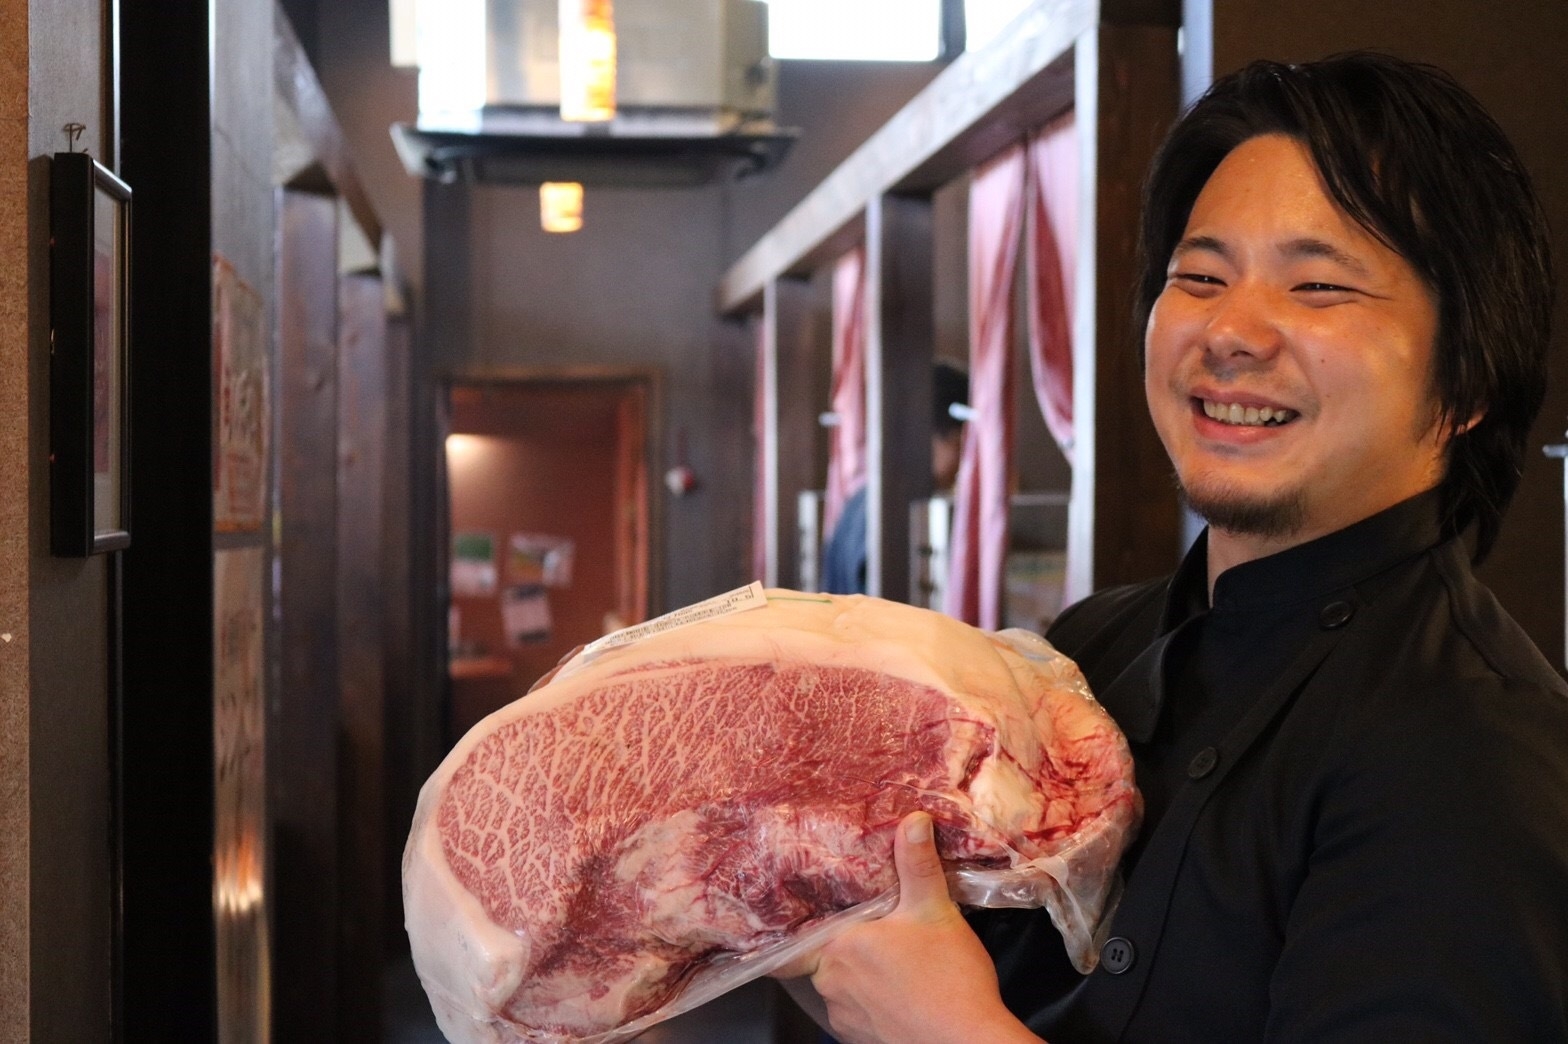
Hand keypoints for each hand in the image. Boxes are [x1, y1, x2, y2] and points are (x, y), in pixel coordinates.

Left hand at [805, 812, 1042, 1043]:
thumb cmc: (948, 978)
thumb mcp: (935, 911)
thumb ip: (918, 865)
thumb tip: (913, 819)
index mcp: (838, 948)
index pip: (795, 940)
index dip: (795, 930)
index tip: (792, 920)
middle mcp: (830, 986)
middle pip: (825, 959)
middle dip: (849, 947)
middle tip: (878, 934)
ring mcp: (844, 1020)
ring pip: (842, 989)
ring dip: (861, 978)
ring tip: (896, 965)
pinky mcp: (861, 1042)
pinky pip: (858, 1015)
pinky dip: (874, 1005)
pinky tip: (902, 995)